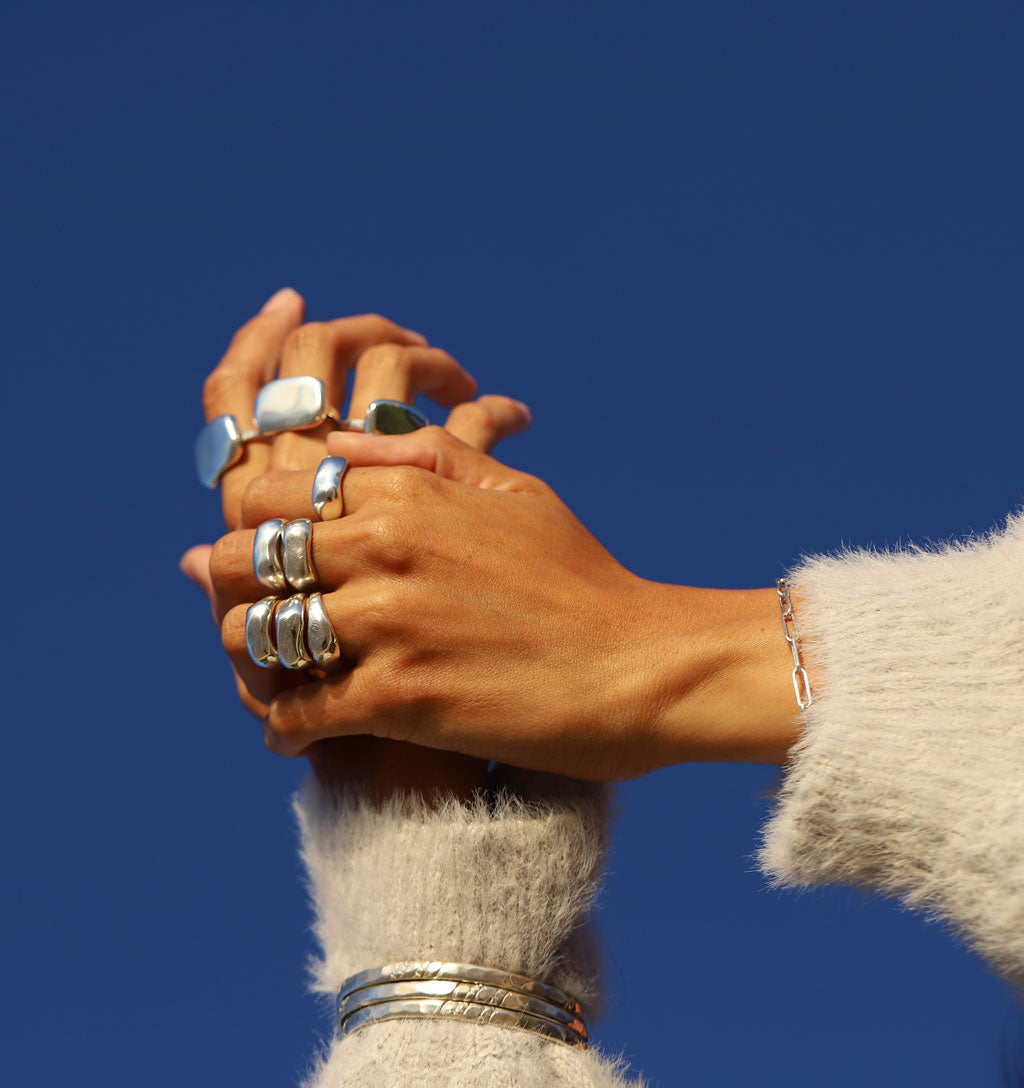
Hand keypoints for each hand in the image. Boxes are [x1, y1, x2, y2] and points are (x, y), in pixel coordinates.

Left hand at [183, 290, 532, 795]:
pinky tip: (302, 735)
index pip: (267, 492)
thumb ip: (425, 452)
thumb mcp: (514, 489)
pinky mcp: (398, 698)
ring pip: (250, 635)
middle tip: (261, 623)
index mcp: (406, 488)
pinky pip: (293, 716)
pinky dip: (284, 730)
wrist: (644, 666)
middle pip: (238, 557)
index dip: (251, 529)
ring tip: (279, 680)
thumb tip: (339, 444)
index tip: (271, 564)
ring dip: (252, 663)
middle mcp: (384, 544)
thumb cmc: (581, 577)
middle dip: (231, 592)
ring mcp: (387, 621)